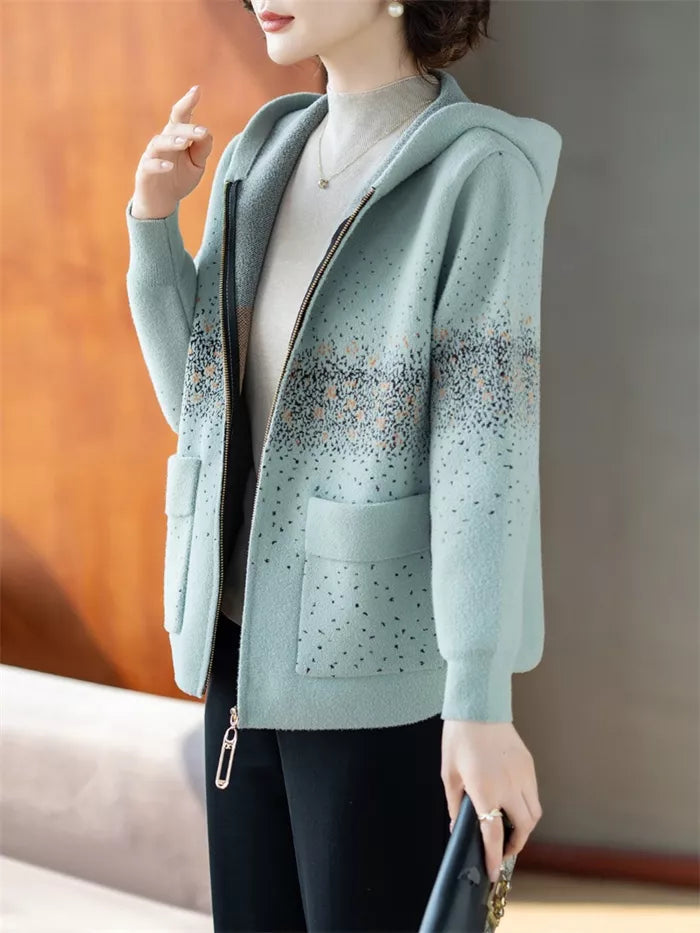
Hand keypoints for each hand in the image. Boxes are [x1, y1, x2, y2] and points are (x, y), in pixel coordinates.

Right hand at [131, 85, 213, 218]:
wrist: (161, 202)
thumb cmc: (179, 178)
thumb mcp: (196, 165)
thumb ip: (202, 149)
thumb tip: (206, 134)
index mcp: (177, 137)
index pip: (181, 116)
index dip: (187, 102)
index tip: (196, 90)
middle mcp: (163, 142)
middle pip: (172, 128)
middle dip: (187, 128)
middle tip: (202, 133)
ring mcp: (152, 156)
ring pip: (158, 143)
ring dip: (171, 141)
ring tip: (184, 144)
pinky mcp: (144, 172)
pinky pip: (149, 165)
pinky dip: (158, 165)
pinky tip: (168, 166)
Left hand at [440, 720, 541, 882]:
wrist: (478, 705)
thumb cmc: (459, 737)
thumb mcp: (449, 774)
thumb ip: (455, 805)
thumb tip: (457, 827)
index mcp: (485, 789)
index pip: (494, 834)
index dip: (495, 857)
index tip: (494, 872)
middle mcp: (509, 785)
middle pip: (524, 828)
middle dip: (515, 846)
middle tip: (503, 851)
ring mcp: (523, 775)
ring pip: (535, 813)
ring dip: (525, 827)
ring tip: (510, 830)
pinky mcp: (529, 764)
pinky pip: (534, 794)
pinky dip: (527, 806)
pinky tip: (513, 804)